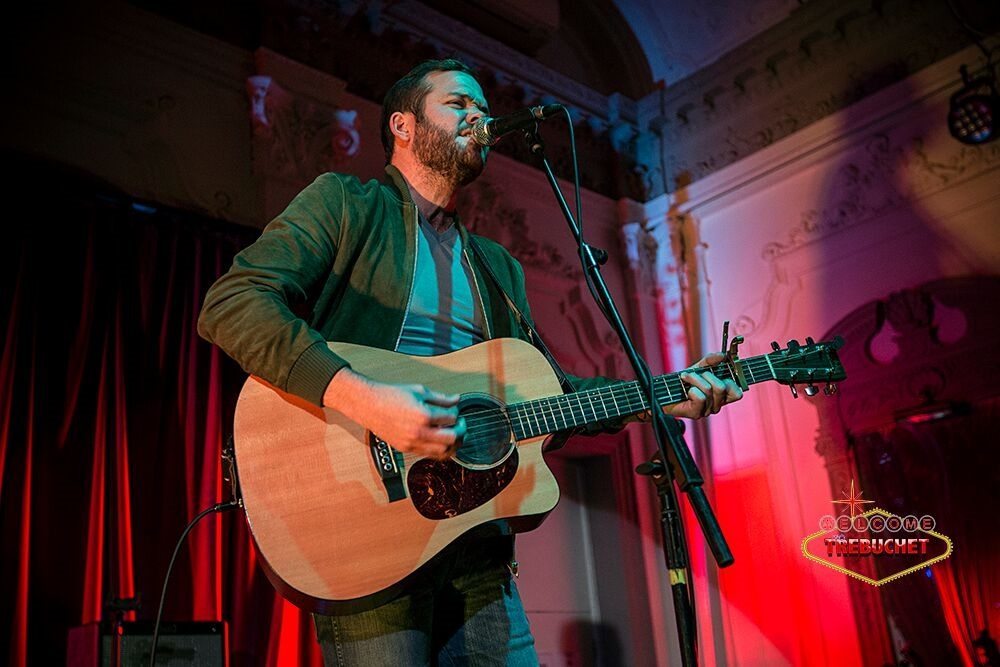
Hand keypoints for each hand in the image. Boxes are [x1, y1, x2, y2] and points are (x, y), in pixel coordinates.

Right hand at [322, 369, 464, 459]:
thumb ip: (441, 398)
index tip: (454, 409)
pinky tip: (441, 441)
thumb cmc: (391, 396)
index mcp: (423, 415)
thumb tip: (456, 400)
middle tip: (461, 424)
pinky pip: (430, 455)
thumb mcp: (419, 391)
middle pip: (452, 438)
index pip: (451, 418)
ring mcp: (412, 443)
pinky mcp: (407, 449)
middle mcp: (419, 432)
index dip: (456, 413)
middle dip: (461, 431)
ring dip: (453, 444)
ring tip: (453, 434)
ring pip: (443, 452)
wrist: (369, 405)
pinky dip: (440, 450)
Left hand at [663, 353, 742, 419]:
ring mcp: (707, 410)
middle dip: (706, 375)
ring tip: (687, 378)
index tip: (718, 374)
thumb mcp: (699, 367)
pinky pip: (700, 398)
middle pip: (721, 387)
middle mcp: (716, 405)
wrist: (666, 391)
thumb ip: (711, 360)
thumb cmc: (684, 382)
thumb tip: (722, 355)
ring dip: (695, 379)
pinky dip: (692, 389)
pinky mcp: (696, 414)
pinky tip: (687, 390)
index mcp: (721, 396)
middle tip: (696, 374)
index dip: (729, 381)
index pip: (737, 393)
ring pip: (708, 390)